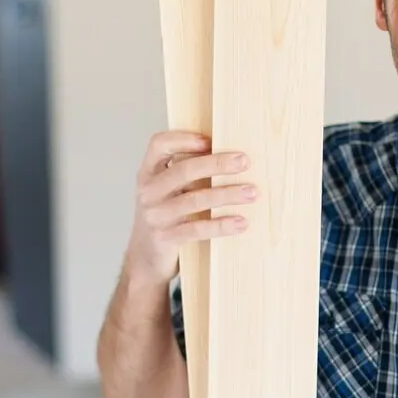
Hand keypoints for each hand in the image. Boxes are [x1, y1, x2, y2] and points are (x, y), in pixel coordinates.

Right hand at [123, 130, 256, 286]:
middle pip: (184, 170)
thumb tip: (230, 154)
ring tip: (252, 192)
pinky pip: (197, 229)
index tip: (211, 140)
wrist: (146, 258)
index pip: (159, 144)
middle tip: (244, 161)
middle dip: (217, 163)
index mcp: (148, 172)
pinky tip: (241, 222)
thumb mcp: (167, 190)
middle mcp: (148, 191)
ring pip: (195, 200)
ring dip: (227, 194)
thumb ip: (186, 172)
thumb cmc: (166, 216)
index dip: (184, 139)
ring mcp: (155, 215)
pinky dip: (221, 225)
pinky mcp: (165, 238)